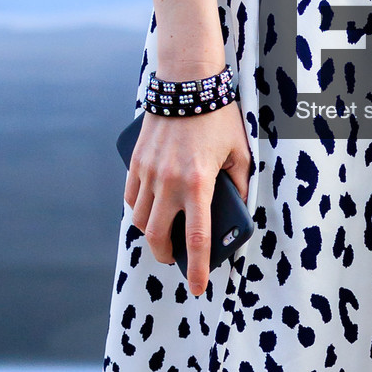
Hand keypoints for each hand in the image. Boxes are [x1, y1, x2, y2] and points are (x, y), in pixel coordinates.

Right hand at [126, 97, 251, 294]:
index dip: (196, 268)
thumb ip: (239, 183)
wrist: (187, 84)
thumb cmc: (218, 117)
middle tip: (174, 259)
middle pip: (158, 236)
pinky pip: (131, 196)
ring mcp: (149, 173)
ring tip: (163, 233)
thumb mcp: (239, 152)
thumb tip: (238, 208)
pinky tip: (150, 209)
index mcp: (199, 184)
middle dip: (164, 255)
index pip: (197, 238)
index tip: (197, 287)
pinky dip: (139, 209)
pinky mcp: (136, 162)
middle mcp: (169, 183)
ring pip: (139, 219)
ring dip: (150, 233)